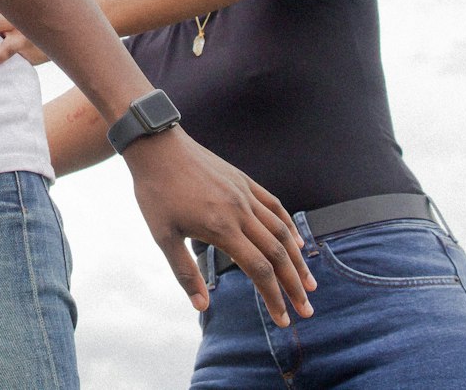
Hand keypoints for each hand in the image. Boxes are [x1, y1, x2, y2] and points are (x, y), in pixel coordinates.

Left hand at [120, 127, 315, 321]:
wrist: (157, 147)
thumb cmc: (156, 192)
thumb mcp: (163, 235)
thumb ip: (185, 272)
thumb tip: (202, 306)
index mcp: (222, 228)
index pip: (259, 270)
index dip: (274, 298)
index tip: (283, 320)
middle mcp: (240, 211)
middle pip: (278, 254)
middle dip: (294, 285)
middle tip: (307, 310)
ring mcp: (245, 194)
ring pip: (281, 231)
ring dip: (298, 260)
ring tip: (309, 283)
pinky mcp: (244, 180)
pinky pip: (274, 206)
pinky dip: (289, 226)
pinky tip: (297, 243)